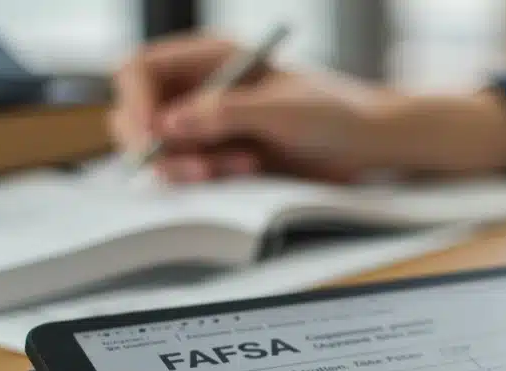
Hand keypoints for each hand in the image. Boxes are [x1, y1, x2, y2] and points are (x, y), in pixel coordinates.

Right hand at [111, 35, 505, 182]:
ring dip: (187, 165)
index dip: (134, 101)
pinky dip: (206, 179)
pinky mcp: (224, 156)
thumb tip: (170, 123)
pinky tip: (244, 172)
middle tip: (194, 168)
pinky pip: (191, 171)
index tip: (150, 135)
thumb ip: (225, 115)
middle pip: (141, 113)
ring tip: (237, 166)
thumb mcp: (284, 110)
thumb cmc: (338, 111)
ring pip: (164, 148)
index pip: (141, 70)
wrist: (371, 142)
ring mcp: (211, 124)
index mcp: (211, 57)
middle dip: (158, 143)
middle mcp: (203, 87)